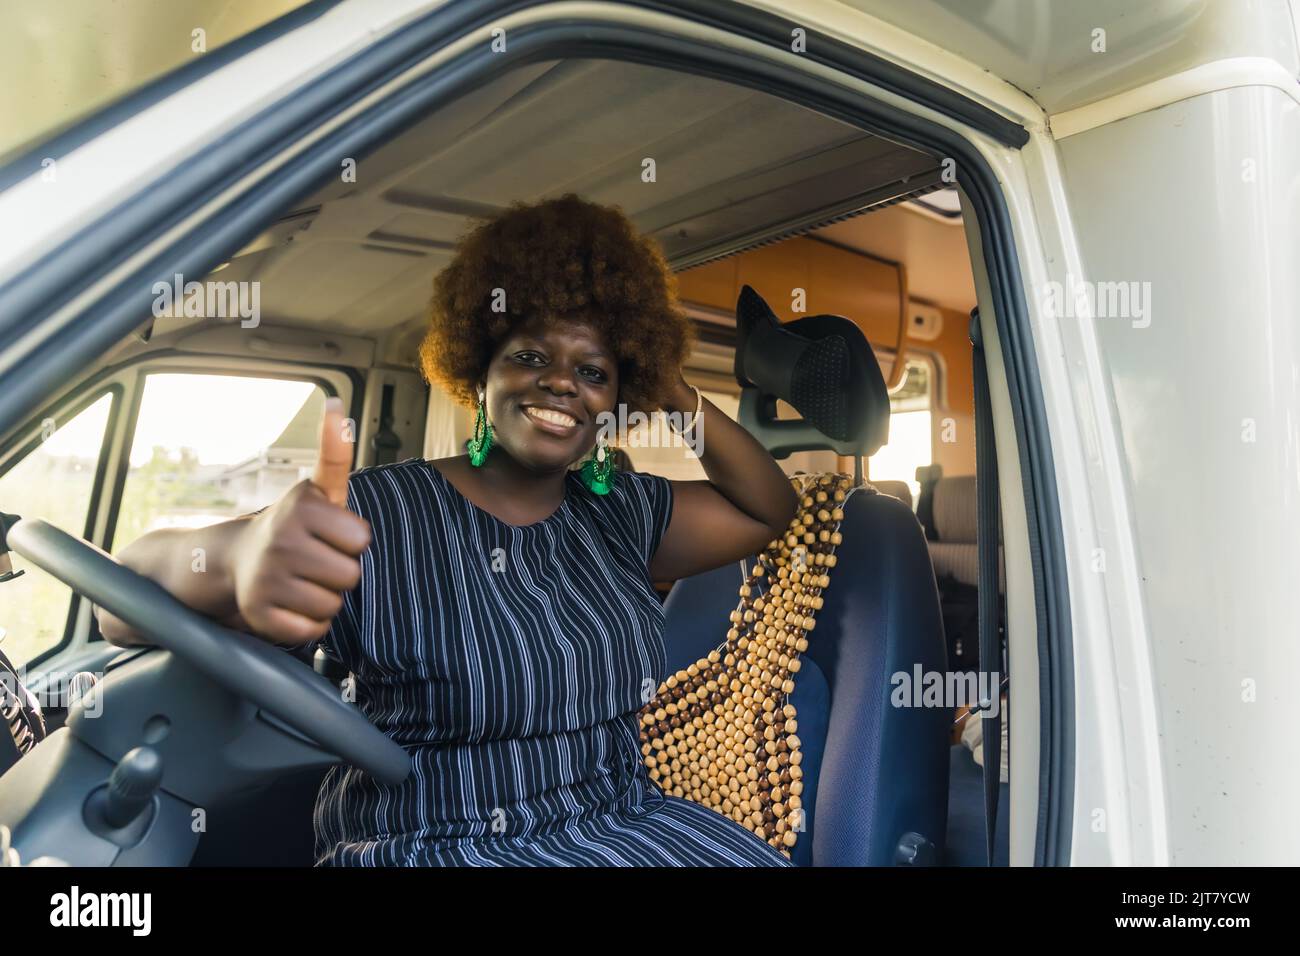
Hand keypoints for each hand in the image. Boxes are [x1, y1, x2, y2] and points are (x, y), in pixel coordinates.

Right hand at [230, 397, 370, 643]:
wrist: (238, 559)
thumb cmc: (295, 526)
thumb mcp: (319, 490)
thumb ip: (335, 453)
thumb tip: (338, 408)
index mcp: (302, 507)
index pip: (361, 540)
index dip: (350, 540)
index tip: (329, 533)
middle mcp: (281, 540)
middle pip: (350, 576)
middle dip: (339, 571)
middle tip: (315, 560)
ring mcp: (267, 579)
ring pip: (332, 606)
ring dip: (324, 598)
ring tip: (302, 580)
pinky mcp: (259, 615)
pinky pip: (311, 631)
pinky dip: (307, 623)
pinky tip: (291, 602)